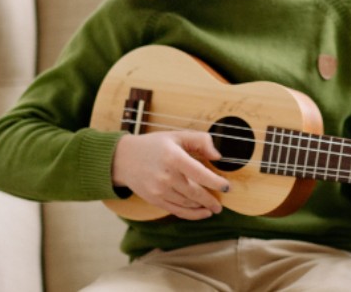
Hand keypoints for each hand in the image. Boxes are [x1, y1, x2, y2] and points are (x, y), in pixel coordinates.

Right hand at [111, 131, 229, 219]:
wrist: (124, 159)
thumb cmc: (155, 146)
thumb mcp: (177, 136)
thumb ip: (201, 141)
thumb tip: (218, 156)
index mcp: (173, 158)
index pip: (199, 173)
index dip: (215, 182)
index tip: (227, 187)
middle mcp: (166, 176)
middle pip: (195, 193)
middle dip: (211, 200)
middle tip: (222, 204)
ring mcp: (159, 190)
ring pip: (187, 203)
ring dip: (202, 207)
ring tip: (214, 207)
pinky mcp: (155, 200)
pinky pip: (176, 210)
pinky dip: (191, 214)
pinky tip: (202, 213)